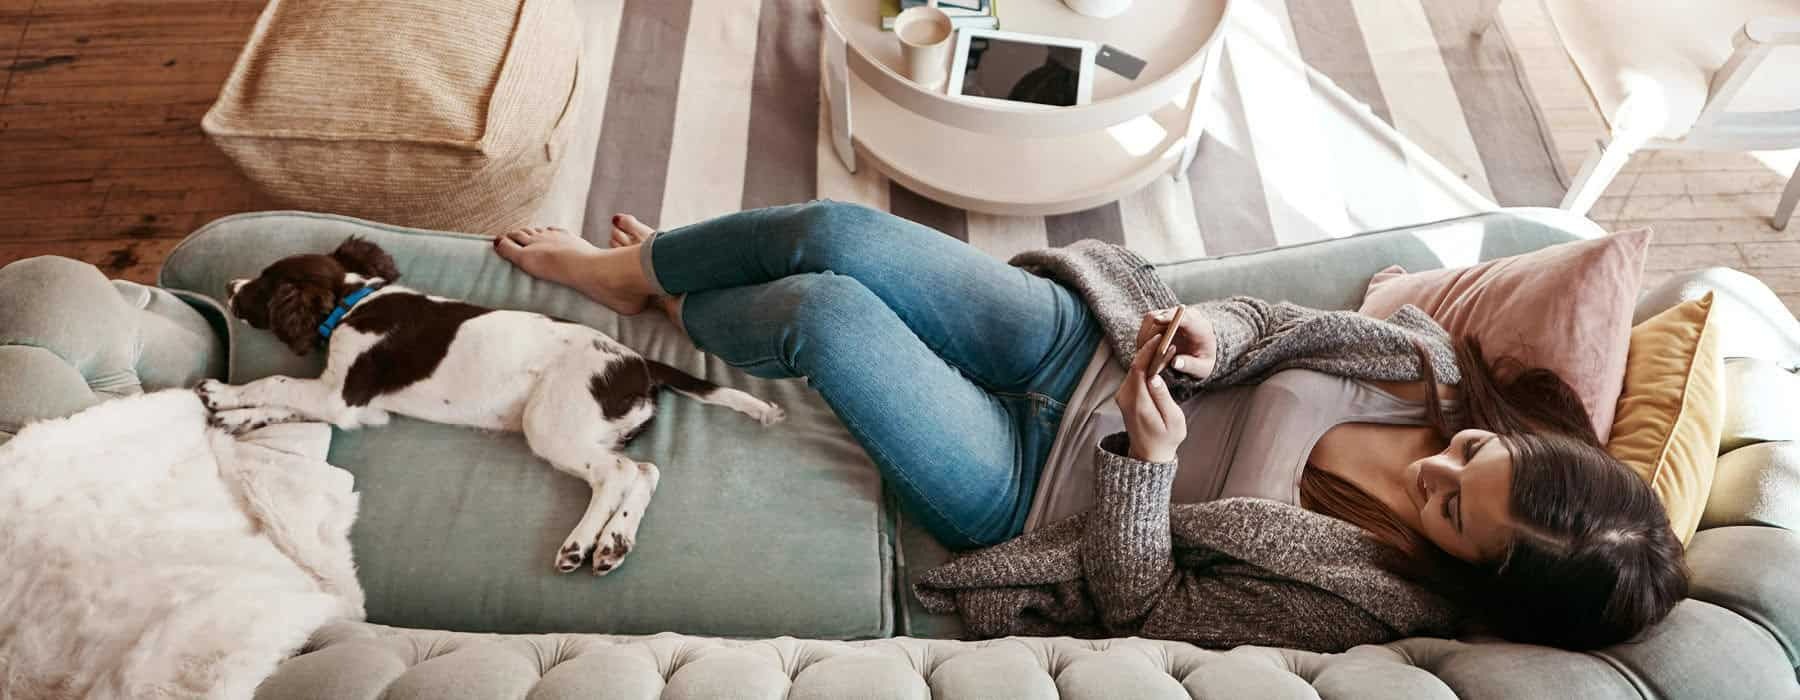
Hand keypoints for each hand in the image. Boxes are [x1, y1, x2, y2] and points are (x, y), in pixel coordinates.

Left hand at [1114, 331, 1186, 462]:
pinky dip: (1144, 364)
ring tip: (1164, 343)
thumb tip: (1155, 377)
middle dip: (1149, 349)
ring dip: (1147, 355)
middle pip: (1134, 366)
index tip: (1161, 338)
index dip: (1149, 351)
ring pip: (1133, 368)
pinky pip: (1133, 375)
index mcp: (1138, 403)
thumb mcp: (1172, 420)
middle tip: (1166, 335)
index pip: (1139, 369)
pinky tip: (1157, 359)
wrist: (1148, 454)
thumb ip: (1163, 398)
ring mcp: (1122, 396)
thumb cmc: (1166, 438)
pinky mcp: (1125, 395)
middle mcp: (1125, 398)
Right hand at [1134, 306, 1216, 379]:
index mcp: (1199, 326)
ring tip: (1144, 355)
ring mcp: (1171, 316)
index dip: (1170, 316)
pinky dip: (1143, 337)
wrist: (1202, 353)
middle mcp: (1184, 316)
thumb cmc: (1203, 361)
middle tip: (1144, 353)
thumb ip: (1190, 366)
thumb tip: (1176, 363)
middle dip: (1151, 334)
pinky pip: (1147, 324)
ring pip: (1151, 319)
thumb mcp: (1202, 368)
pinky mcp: (1161, 319)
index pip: (1183, 316)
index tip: (1157, 321)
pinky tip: (1145, 351)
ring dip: (1145, 336)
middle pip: (1162, 316)